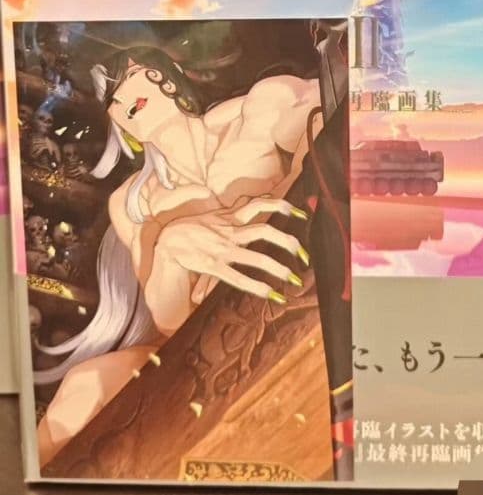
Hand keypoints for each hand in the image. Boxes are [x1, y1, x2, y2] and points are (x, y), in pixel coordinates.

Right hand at [154, 198, 307, 305]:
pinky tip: (270, 294)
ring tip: (294, 279)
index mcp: (231, 218)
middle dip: (288, 242)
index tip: (300, 214)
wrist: (166, 241)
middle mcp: (231, 232)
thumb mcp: (211, 213)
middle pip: (266, 231)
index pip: (260, 205)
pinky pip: (239, 277)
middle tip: (304, 254)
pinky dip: (256, 286)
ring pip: (257, 257)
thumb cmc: (189, 228)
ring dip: (278, 268)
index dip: (281, 206)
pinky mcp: (214, 266)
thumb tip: (236, 199)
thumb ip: (229, 210)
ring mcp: (224, 249)